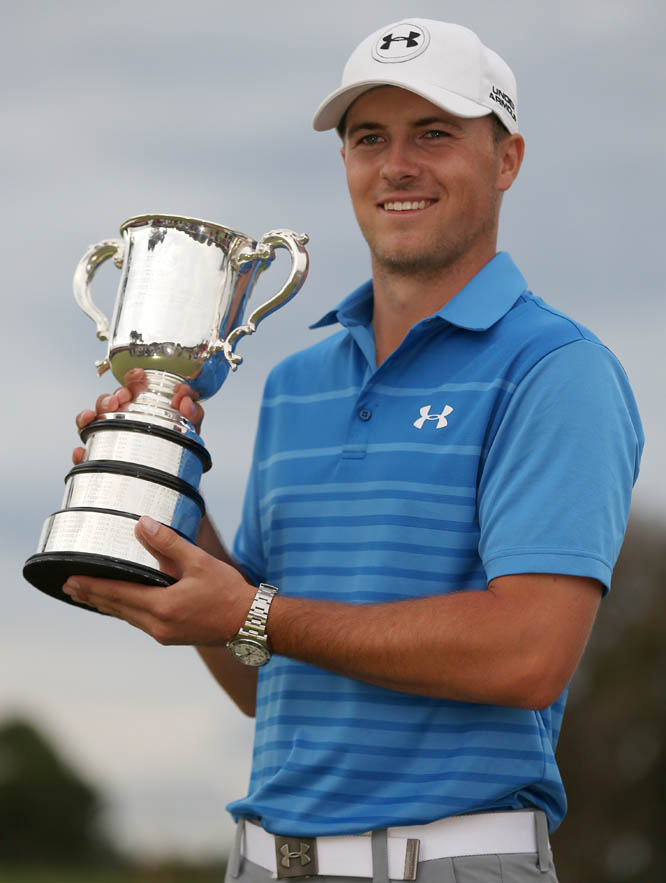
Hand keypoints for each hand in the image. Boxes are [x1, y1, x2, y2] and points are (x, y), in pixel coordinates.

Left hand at [62, 515, 254, 645]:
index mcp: (161, 607)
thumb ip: (169, 544)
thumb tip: (143, 525)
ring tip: (89, 595)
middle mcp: (157, 624)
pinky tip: (124, 605)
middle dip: (91, 596)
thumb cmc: (228, 593)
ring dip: (107, 604)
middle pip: (116, 608)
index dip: (91, 586)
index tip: (69, 580)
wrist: (251, 623)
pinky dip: (125, 610)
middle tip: (69, 586)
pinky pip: (139, 621)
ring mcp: (164, 633)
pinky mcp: (172, 635)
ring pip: (126, 617)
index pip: (116, 594)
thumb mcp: (199, 562)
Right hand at [72, 368, 204, 463]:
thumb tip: (186, 400)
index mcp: (141, 409)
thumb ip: (193, 415)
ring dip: (91, 416)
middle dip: (109, 397)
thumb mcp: (190, 432)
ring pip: (91, 424)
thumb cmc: (178, 453)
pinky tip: (81, 451)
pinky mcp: (100, 465)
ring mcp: (109, 442)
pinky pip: (85, 458)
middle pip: (107, 404)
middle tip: (119, 399)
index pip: (132, 389)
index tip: (137, 375)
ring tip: (96, 417)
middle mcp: (122, 422)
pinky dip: (80, 453)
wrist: (173, 485)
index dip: (131, 379)